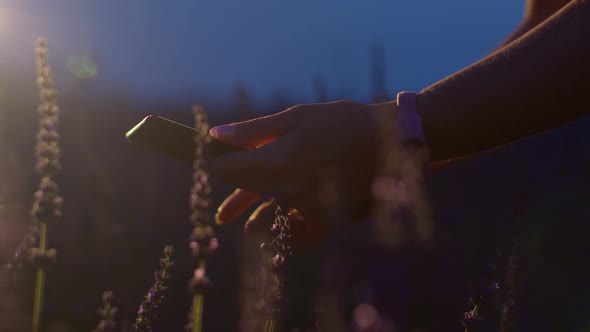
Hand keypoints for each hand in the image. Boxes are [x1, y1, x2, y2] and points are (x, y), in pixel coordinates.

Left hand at [202, 100, 397, 236]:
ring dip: (261, 220)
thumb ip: (256, 130)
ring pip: (273, 217)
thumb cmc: (342, 121)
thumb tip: (216, 135)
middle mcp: (289, 188)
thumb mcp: (298, 117)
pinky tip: (283, 239)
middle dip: (237, 200)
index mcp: (278, 160)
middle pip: (250, 196)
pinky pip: (300, 233)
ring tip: (250, 230)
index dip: (216, 166)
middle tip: (221, 216)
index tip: (209, 164)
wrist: (392, 142)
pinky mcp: (328, 217)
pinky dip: (289, 234)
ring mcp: (308, 206)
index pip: (232, 170)